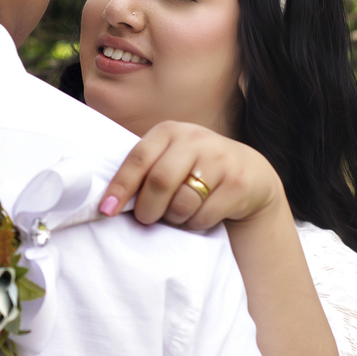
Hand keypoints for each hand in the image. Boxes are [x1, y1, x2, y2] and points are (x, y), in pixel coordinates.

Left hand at [98, 121, 285, 229]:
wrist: (250, 173)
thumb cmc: (195, 168)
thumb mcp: (169, 157)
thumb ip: (144, 169)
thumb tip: (108, 201)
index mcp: (169, 131)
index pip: (138, 159)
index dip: (120, 186)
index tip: (106, 210)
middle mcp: (194, 139)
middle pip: (160, 181)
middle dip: (147, 209)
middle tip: (146, 219)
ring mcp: (220, 159)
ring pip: (182, 203)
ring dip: (173, 218)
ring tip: (176, 214)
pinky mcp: (238, 183)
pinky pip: (204, 215)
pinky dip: (194, 224)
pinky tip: (199, 215)